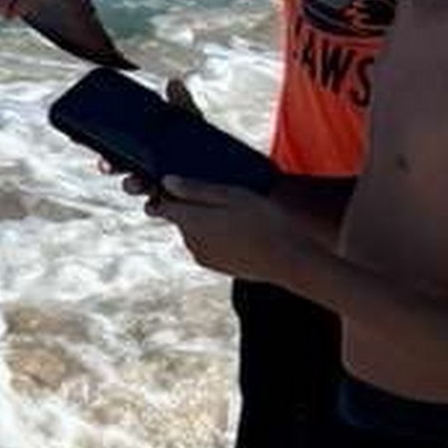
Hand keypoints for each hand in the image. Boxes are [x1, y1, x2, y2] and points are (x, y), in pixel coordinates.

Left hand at [144, 175, 296, 282]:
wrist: (289, 260)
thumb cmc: (265, 222)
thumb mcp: (231, 195)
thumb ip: (195, 189)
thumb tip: (166, 181)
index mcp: (190, 220)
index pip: (158, 206)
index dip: (160, 194)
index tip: (170, 187)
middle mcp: (190, 240)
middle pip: (179, 218)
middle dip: (190, 207)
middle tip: (220, 198)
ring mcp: (202, 255)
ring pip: (193, 232)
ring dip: (205, 222)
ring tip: (235, 215)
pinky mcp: (216, 265)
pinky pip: (207, 246)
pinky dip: (216, 237)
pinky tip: (240, 232)